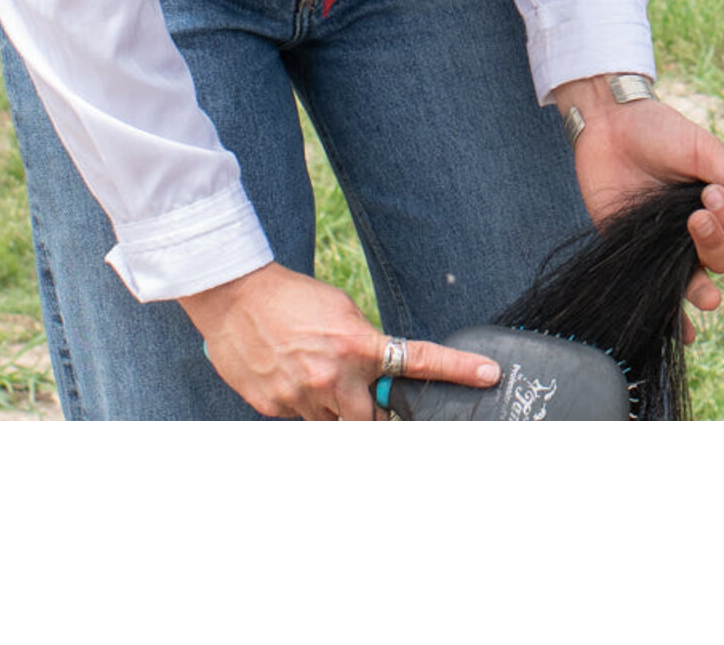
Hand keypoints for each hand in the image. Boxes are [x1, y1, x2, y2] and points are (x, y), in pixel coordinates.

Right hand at [180, 262, 500, 419]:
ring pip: (334, 426)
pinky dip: (302, 403)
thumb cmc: (292, 297)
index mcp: (358, 345)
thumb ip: (364, 345)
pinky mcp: (274, 409)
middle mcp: (334, 378)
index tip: (487, 376)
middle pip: (373, 425)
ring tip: (314, 374)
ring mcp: (302, 398)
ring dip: (335, 409)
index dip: (457, 370)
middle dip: (376, 419)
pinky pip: (301, 419)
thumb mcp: (341, 312)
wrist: (236, 297)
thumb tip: (379, 371)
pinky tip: (287, 375)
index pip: (417, 360)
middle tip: (368, 404)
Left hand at [551, 76, 723, 344]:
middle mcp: (698, 230)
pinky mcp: (640, 257)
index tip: (712, 193)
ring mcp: (669, 246)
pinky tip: (685, 334)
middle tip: (695, 214)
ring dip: (705, 289)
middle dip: (716, 243)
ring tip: (704, 293)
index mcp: (721, 205)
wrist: (607, 125)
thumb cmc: (658, 130)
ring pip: (701, 281)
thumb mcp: (700, 148)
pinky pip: (661, 296)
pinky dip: (676, 319)